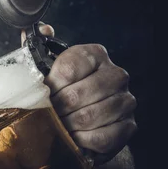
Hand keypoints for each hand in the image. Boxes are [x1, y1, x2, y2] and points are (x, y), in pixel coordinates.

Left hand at [22, 23, 137, 164]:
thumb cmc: (63, 90)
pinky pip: (101, 136)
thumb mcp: (47, 67)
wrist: (84, 119)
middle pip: (77, 94)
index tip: (43, 92)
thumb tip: (42, 29)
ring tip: (59, 125)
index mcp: (95, 54)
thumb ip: (39, 47)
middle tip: (48, 113)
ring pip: (89, 116)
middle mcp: (115, 74)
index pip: (68, 67)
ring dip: (68, 124)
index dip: (50, 84)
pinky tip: (73, 136)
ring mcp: (126, 100)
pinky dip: (82, 139)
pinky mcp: (128, 126)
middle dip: (57, 108)